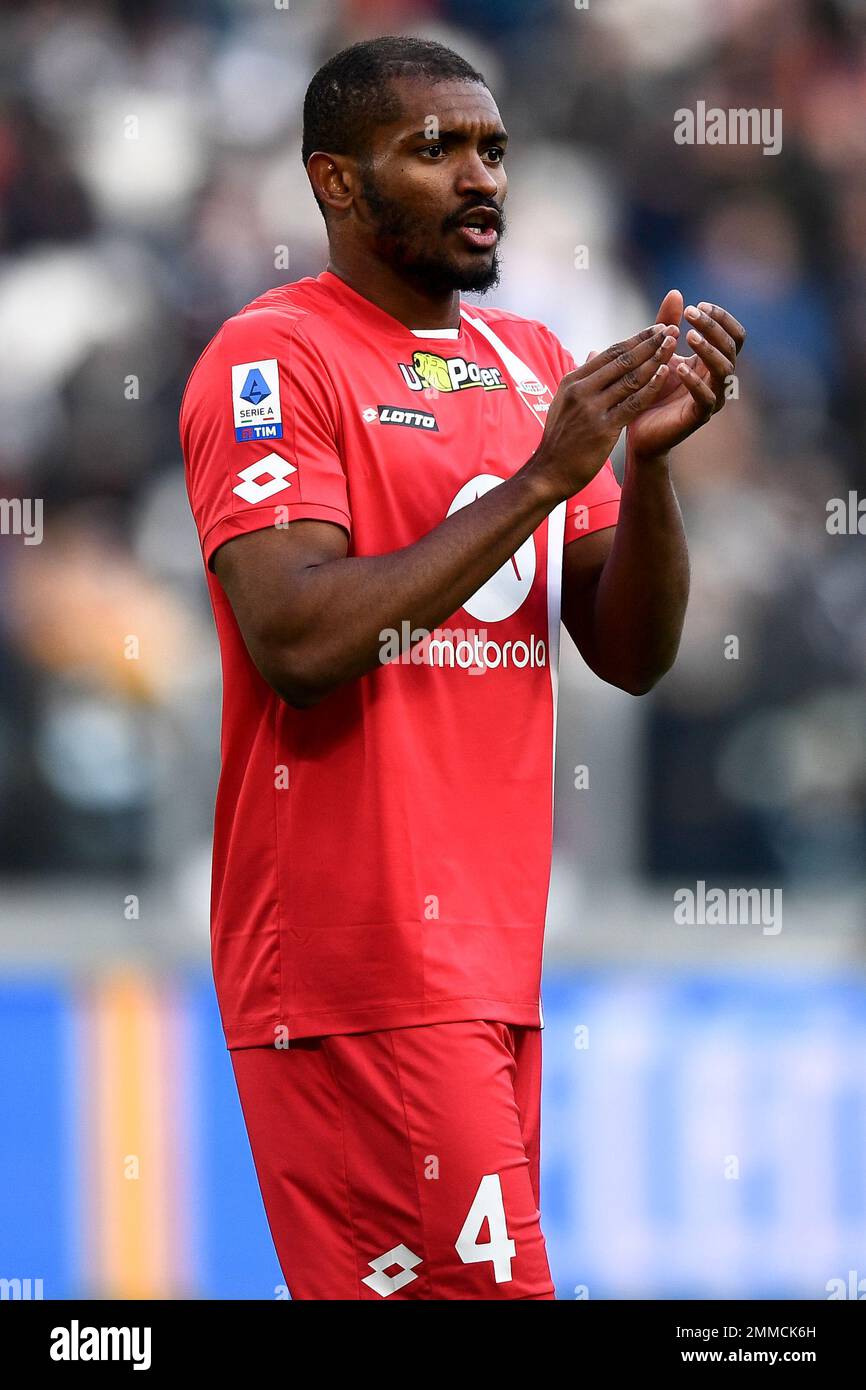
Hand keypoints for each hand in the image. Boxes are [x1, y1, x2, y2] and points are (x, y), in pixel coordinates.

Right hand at [531, 322, 678, 501]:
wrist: (549, 472)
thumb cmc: (560, 439)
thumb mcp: (564, 402)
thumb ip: (582, 378)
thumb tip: (593, 353)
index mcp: (573, 381)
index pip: (609, 353)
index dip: (635, 339)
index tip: (656, 328)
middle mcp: (581, 390)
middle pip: (621, 360)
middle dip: (649, 343)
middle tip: (671, 328)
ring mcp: (592, 409)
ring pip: (629, 378)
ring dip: (655, 359)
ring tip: (674, 345)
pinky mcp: (603, 428)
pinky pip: (632, 403)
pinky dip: (650, 387)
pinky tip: (666, 373)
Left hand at [626, 289, 745, 460]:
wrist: (636, 428)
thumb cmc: (650, 388)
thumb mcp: (658, 352)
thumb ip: (666, 325)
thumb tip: (675, 293)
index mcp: (711, 361)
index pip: (732, 335)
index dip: (720, 318)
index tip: (696, 306)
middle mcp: (717, 379)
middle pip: (731, 347)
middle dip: (713, 327)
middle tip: (691, 315)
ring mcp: (712, 398)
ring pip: (725, 370)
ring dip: (709, 350)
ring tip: (689, 337)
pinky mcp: (698, 417)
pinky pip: (706, 398)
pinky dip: (694, 382)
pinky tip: (678, 368)